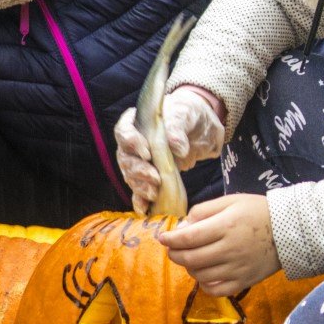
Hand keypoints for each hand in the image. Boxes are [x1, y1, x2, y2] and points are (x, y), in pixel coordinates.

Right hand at [113, 87, 226, 212]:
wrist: (200, 128)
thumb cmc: (188, 115)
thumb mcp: (185, 114)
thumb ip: (177, 127)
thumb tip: (177, 147)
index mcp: (136, 122)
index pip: (123, 131)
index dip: (130, 143)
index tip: (146, 153)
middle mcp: (132, 143)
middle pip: (125, 158)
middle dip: (138, 170)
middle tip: (155, 177)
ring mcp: (139, 162)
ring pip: (131, 176)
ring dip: (140, 186)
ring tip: (154, 192)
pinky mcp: (149, 177)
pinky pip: (139, 191)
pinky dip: (140, 201)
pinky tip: (143, 209)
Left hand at [158, 194, 279, 295]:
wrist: (291, 231)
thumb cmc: (257, 212)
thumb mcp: (229, 202)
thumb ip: (202, 212)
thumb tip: (180, 228)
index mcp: (226, 226)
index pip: (188, 238)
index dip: (170, 239)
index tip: (163, 238)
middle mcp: (230, 249)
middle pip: (191, 258)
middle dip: (175, 254)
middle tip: (172, 249)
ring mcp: (238, 268)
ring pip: (201, 275)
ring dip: (189, 268)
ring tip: (190, 258)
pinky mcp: (245, 281)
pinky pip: (217, 290)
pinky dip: (205, 285)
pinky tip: (204, 275)